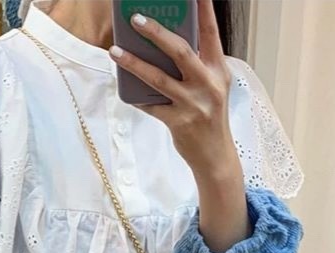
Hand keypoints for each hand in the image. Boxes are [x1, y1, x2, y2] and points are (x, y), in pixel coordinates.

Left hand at [109, 0, 236, 177]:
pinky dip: (137, 97)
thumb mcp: (212, 86)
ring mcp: (193, 104)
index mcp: (219, 70)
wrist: (215, 156)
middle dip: (157, 33)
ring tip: (115, 51)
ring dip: (134, 63)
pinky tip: (125, 88)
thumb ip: (197, 65)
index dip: (204, 10)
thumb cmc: (210, 115)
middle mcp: (208, 84)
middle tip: (136, 19)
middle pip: (180, 52)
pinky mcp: (179, 122)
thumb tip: (164, 43)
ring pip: (159, 78)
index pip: (211, 33)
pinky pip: (151, 105)